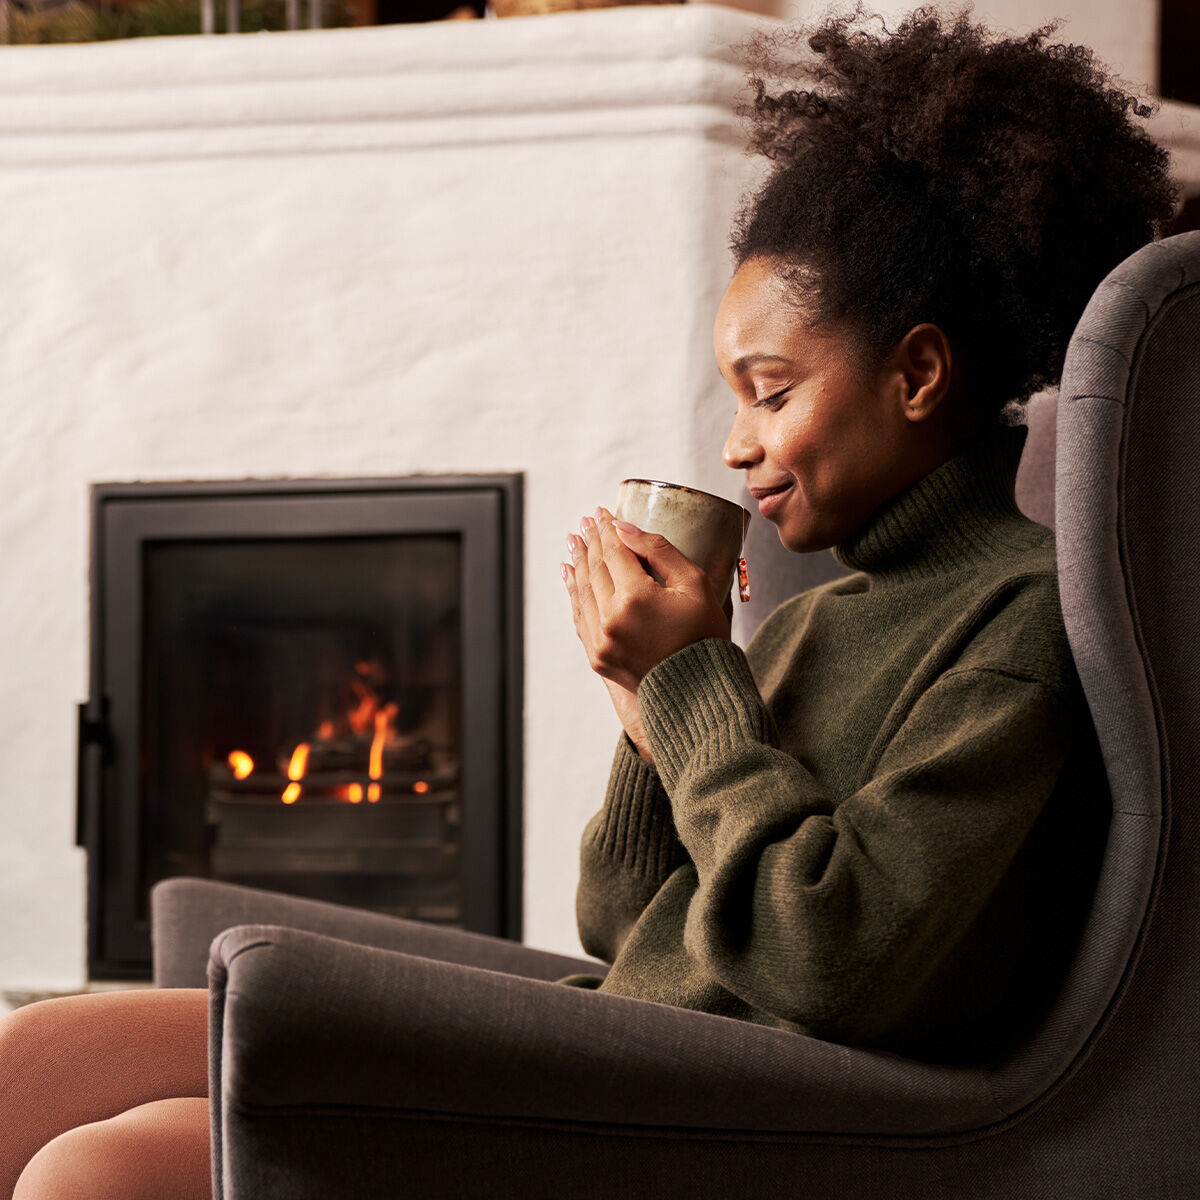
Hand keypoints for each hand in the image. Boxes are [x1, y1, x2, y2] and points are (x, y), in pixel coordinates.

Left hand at [562, 506, 731, 696]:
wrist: (698, 693)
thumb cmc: (704, 636)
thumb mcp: (695, 586)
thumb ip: (660, 551)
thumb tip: (625, 528)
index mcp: (637, 597)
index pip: (615, 551)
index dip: (608, 529)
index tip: (602, 512)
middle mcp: (612, 618)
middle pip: (595, 568)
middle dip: (590, 541)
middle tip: (586, 522)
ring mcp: (601, 640)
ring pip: (583, 591)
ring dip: (578, 563)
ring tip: (574, 542)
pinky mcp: (598, 657)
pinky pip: (581, 616)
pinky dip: (574, 593)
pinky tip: (570, 575)